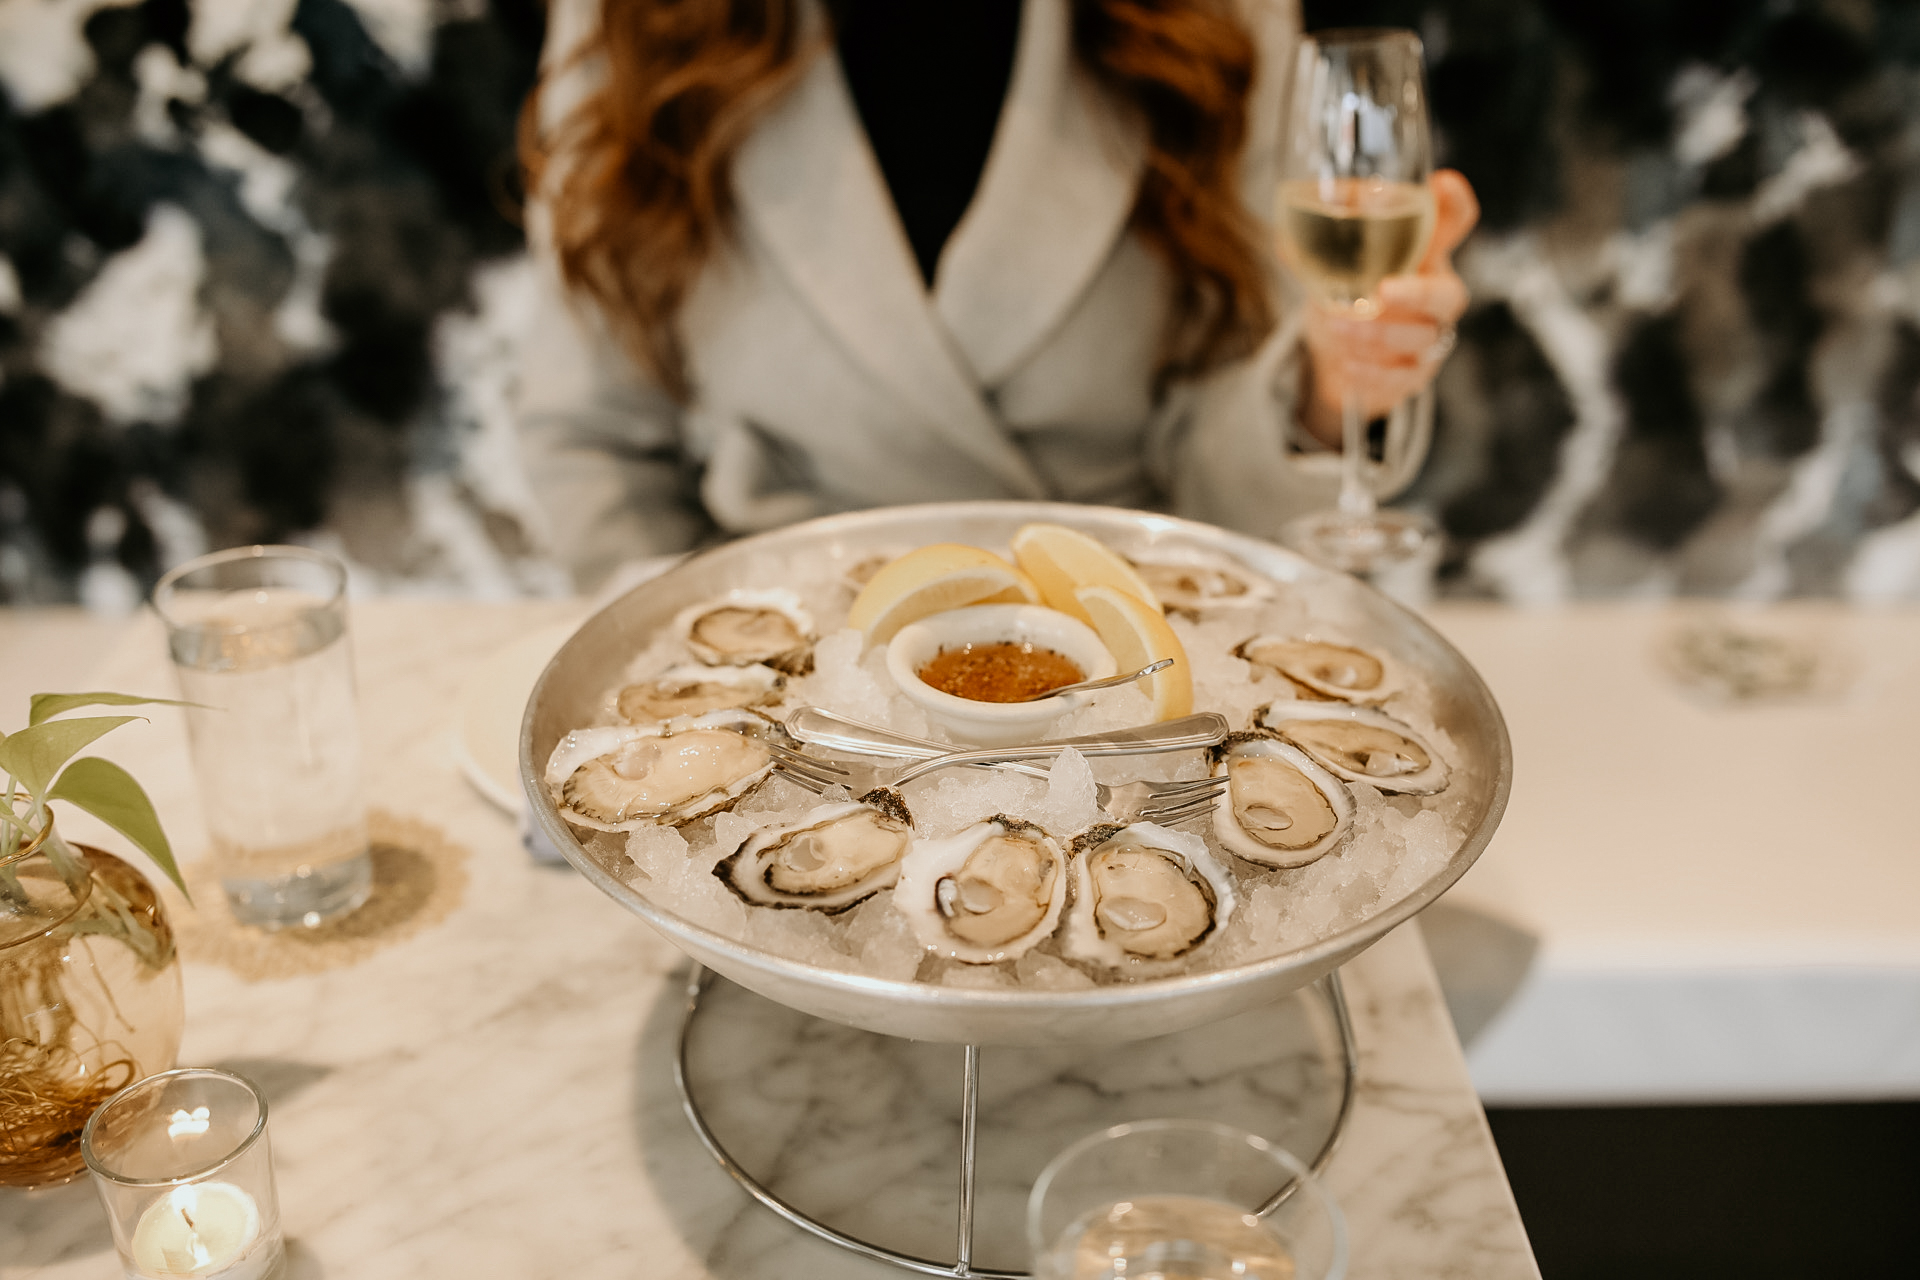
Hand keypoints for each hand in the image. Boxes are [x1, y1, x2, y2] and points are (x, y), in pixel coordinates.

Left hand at [1298, 169, 1479, 447]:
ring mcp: (1429, 338)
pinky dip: (1373, 372)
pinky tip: (1347, 363)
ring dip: (1378, 334)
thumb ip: (1317, 245)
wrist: (1336, 356)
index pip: (1454, 223)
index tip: (1443, 184)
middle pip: (1449, 294)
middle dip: (1418, 293)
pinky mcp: (1413, 376)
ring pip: (1422, 339)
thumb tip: (1289, 231)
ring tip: (1339, 326)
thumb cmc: (1348, 296)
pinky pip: (1403, 379)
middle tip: (1383, 291)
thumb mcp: (1333, 265)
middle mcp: (1436, 295)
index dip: (1454, 204)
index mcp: (1423, 254)